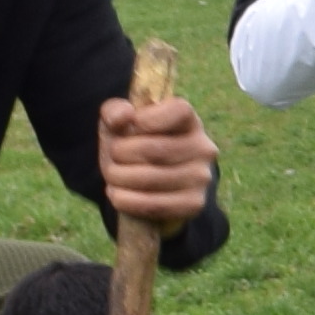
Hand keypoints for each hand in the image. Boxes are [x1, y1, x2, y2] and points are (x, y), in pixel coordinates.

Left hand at [95, 91, 212, 225]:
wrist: (149, 185)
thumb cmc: (135, 146)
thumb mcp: (121, 124)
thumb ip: (115, 111)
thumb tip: (122, 117)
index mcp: (189, 121)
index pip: (179, 110)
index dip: (147, 118)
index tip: (129, 126)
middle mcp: (203, 148)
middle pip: (154, 149)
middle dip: (120, 153)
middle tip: (112, 157)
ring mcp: (201, 178)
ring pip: (151, 179)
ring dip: (119, 178)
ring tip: (112, 176)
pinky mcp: (194, 204)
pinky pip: (155, 204)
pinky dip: (127, 201)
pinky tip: (117, 194)